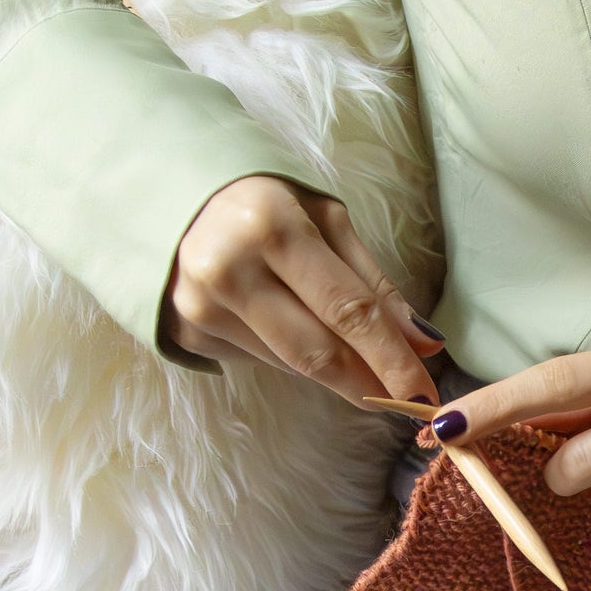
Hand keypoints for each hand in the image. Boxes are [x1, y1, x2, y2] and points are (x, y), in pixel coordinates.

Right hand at [161, 175, 441, 405]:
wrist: (166, 190)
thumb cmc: (261, 199)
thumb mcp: (324, 219)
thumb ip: (373, 285)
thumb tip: (425, 346)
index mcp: (270, 226)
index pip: (346, 310)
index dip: (390, 358)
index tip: (423, 393)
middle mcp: (227, 270)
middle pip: (315, 352)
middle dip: (367, 382)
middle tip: (404, 401)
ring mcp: (199, 306)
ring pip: (290, 363)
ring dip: (332, 367)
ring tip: (351, 353)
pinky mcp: (186, 332)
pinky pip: (259, 359)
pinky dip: (288, 354)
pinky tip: (284, 323)